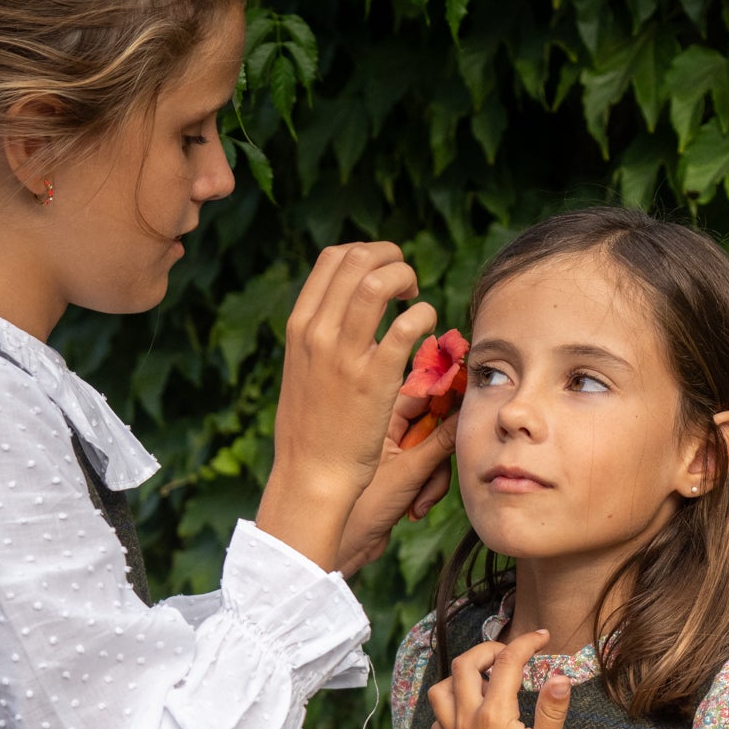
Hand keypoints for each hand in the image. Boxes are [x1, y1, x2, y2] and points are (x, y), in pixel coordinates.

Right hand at [257, 241, 437, 569]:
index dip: (367, 254)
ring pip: (378, 282)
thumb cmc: (312, 430)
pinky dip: (423, 315)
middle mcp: (318, 332)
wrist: (311, 475)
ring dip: (406, 278)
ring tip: (416, 297)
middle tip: (407, 283)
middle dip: (392, 258)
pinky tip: (428, 327)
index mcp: (300, 326)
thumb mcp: (303, 371)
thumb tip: (344, 314)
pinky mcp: (375, 379)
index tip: (385, 273)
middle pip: (357, 259)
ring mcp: (344, 354)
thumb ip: (321, 338)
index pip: (332, 258)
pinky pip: (406, 325)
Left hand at [336, 396, 457, 575]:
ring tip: (418, 501)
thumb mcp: (409, 471)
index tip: (468, 400)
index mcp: (379, 416)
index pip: (421, 392)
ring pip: (437, 452)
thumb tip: (466, 414)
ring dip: (434, 479)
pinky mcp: (403, 474)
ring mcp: (396, 452)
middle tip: (438, 468)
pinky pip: (431, 472)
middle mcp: (388, 430)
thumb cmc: (363, 506)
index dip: (446, 395)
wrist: (347, 545)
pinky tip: (413, 510)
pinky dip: (428, 490)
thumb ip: (441, 442)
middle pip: (435, 424)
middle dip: (441, 453)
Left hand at [427, 629, 571, 728]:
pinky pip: (437, 716)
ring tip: (486, 677)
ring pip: (441, 688)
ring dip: (461, 674)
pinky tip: (470, 710)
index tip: (542, 637)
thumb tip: (560, 675)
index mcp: (493, 716)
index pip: (507, 663)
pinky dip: (451, 702)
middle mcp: (465, 720)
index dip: (526, 643)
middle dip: (488, 649)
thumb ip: (552, 708)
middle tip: (510, 652)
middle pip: (465, 664)